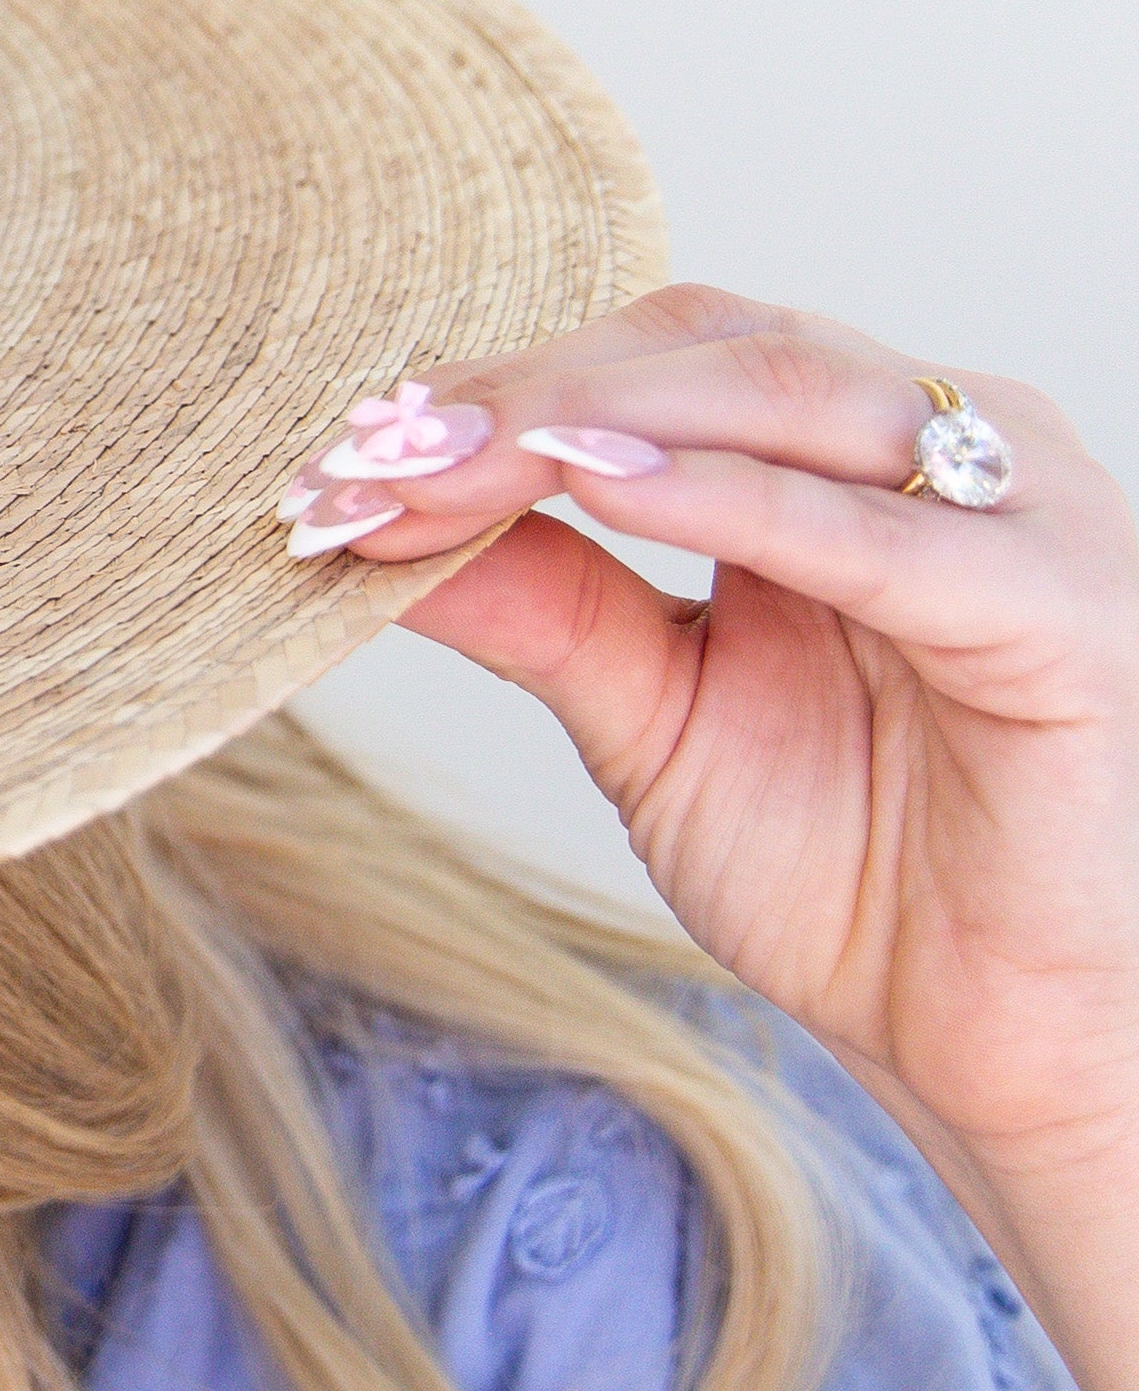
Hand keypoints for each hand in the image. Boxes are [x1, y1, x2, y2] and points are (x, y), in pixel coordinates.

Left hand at [282, 286, 1138, 1390]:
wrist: (998, 1039)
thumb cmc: (856, 869)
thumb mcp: (653, 719)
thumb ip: (547, 606)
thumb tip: (377, 517)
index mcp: (849, 454)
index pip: (649, 363)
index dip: (490, 394)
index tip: (331, 459)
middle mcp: (942, 447)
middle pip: (702, 351)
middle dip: (513, 396)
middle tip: (358, 454)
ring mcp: (1017, 513)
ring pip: (782, 398)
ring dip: (590, 419)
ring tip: (440, 458)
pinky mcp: (1059, 612)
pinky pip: (882, 539)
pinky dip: (738, 501)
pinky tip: (604, 487)